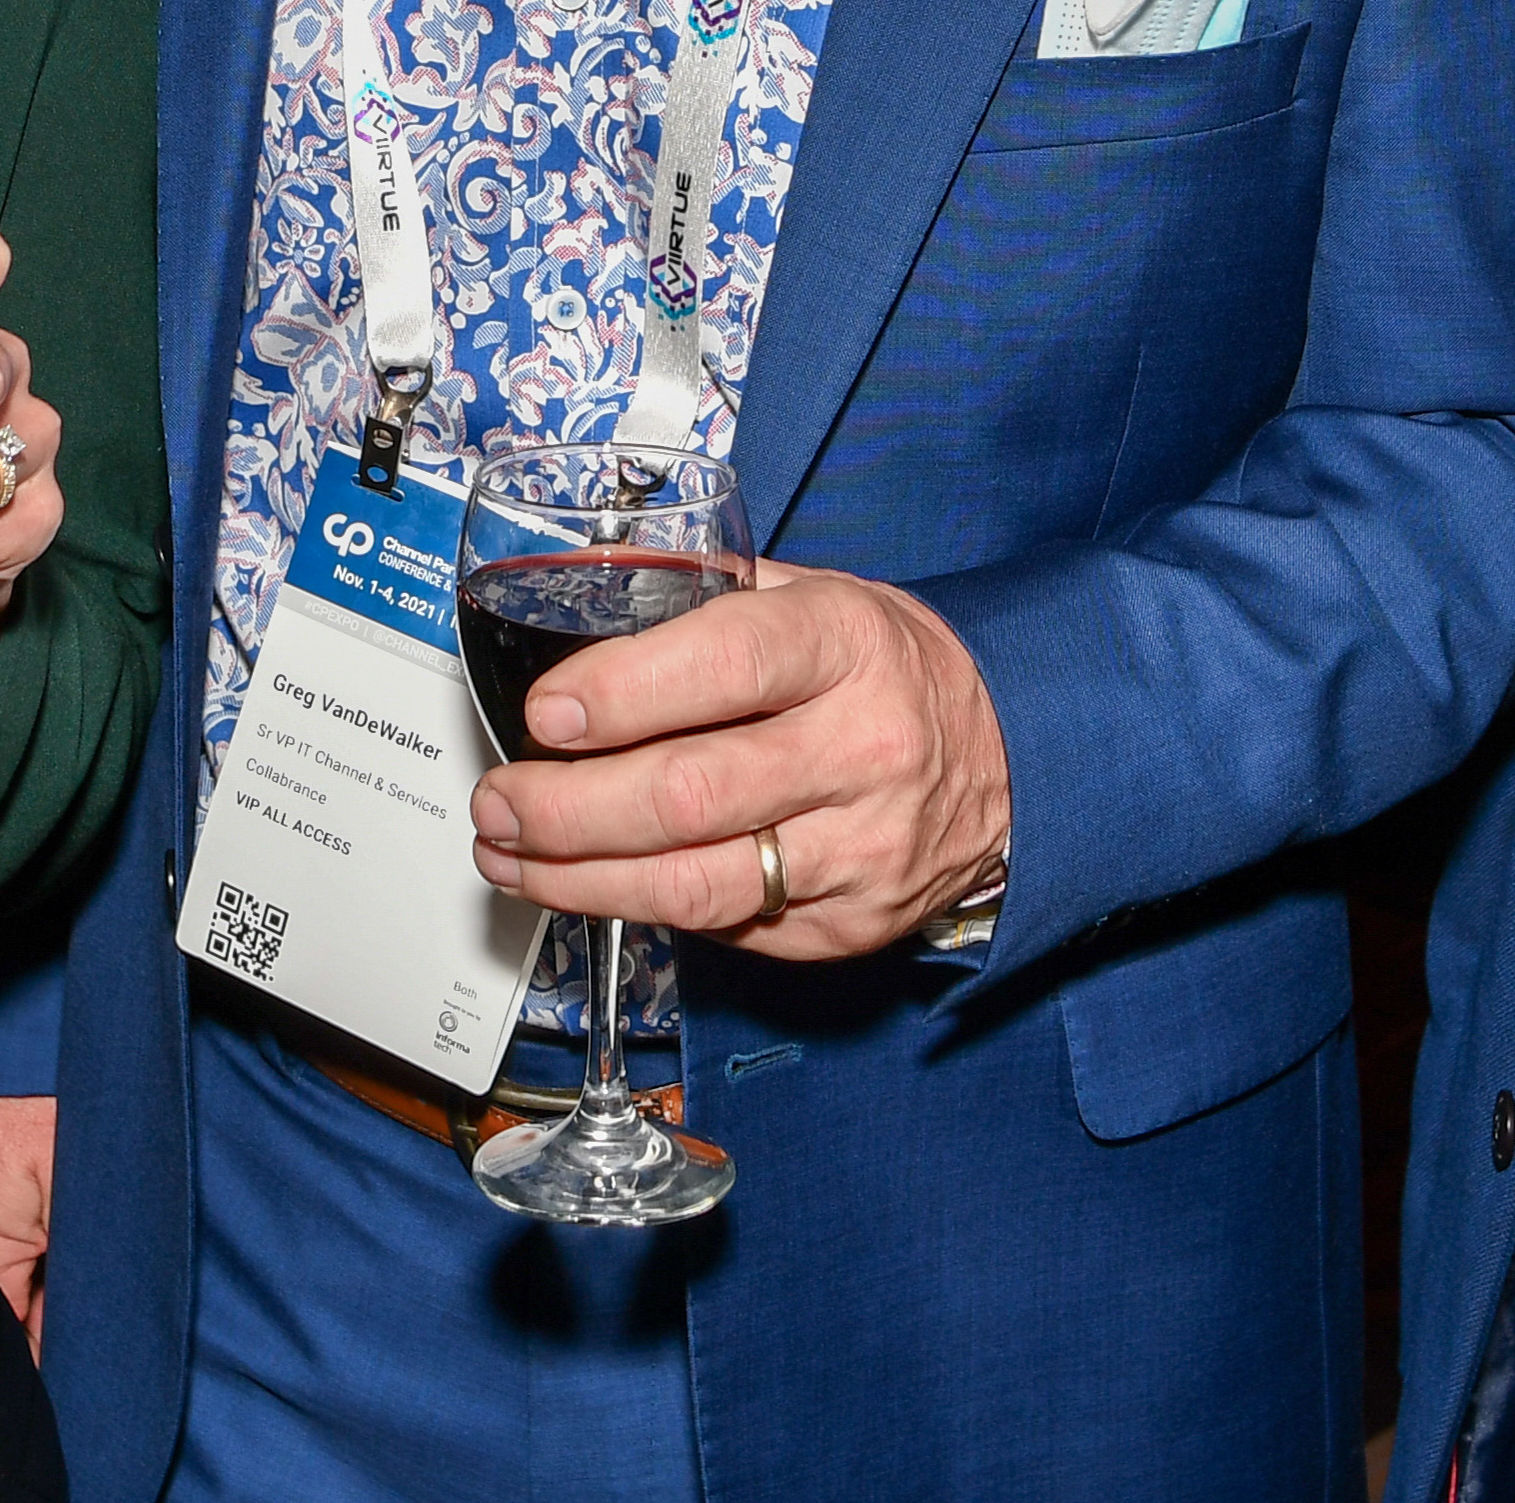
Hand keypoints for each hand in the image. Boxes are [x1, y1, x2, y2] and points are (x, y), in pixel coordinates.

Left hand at [467, 561, 1009, 960]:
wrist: (1014, 759)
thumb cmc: (892, 666)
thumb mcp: (821, 595)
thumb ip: (710, 595)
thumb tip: (584, 584)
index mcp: (849, 644)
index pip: (728, 667)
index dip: (624, 693)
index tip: (547, 711)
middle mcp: (861, 749)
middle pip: (690, 795)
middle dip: (567, 807)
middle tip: (499, 799)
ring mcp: (858, 850)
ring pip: (693, 883)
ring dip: (578, 876)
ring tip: (511, 851)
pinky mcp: (847, 926)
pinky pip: (724, 929)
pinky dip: (641, 907)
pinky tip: (588, 883)